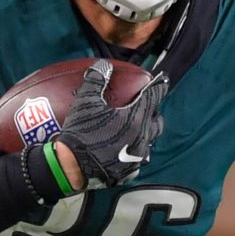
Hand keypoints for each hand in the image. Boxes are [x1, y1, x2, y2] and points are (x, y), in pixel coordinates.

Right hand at [55, 59, 168, 188]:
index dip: (159, 88)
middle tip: (147, 107)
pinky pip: (138, 158)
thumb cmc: (81, 132)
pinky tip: (124, 148)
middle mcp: (142, 136)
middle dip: (154, 113)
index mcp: (136, 117)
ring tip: (136, 128)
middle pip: (157, 122)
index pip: (154, 97)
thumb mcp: (85, 102)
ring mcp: (137, 155)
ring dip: (145, 132)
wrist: (73, 168)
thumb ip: (96, 80)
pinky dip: (134, 150)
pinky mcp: (129, 170)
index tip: (162, 82)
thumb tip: (103, 65)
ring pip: (149, 141)